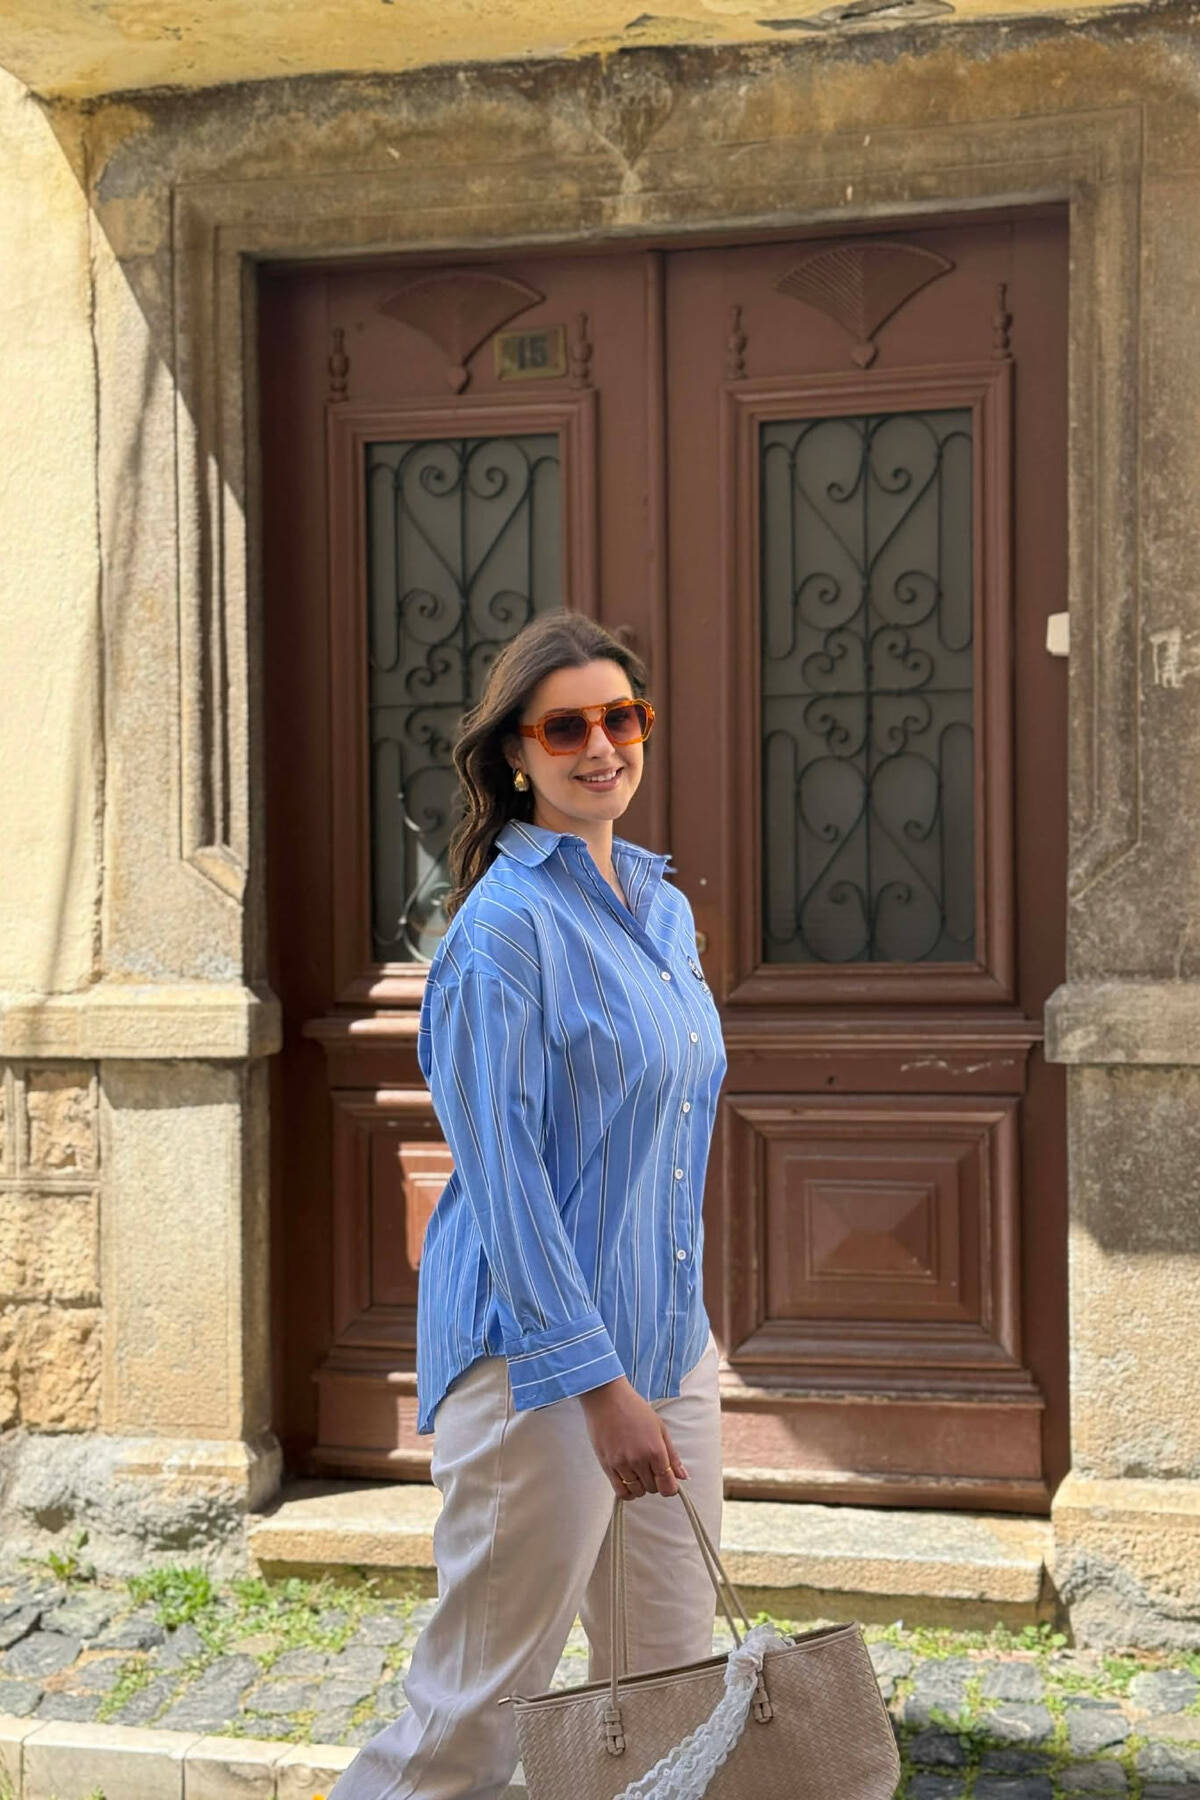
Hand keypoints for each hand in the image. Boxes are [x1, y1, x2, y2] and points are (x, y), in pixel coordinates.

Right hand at [579, 1377, 688, 1498]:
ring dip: (641, 1486)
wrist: (607, 1398)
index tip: (669, 1482)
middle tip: (652, 1469)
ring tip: (639, 1472)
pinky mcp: (607, 1465)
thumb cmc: (635, 1409)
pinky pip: (620, 1491)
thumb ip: (672, 1455)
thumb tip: (683, 1476)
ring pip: (637, 1491)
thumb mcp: (660, 1428)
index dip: (671, 1487)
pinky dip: (627, 1492)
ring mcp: (621, 1464)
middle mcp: (639, 1460)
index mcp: (655, 1450)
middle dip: (656, 1483)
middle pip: (653, 1489)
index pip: (668, 1486)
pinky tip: (629, 1481)